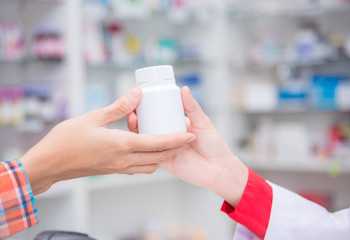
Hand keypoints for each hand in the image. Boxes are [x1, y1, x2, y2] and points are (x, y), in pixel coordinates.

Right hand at [21, 87, 194, 195]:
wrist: (50, 164)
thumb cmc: (67, 140)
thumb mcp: (93, 117)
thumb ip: (119, 106)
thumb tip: (137, 93)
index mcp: (122, 145)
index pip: (158, 143)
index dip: (177, 139)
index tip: (190, 134)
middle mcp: (124, 159)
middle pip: (159, 157)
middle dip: (175, 148)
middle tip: (184, 138)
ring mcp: (119, 168)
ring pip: (150, 166)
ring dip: (162, 156)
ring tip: (168, 142)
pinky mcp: (114, 171)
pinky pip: (138, 168)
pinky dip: (148, 161)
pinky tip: (147, 150)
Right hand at [128, 86, 247, 207]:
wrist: (218, 169)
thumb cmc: (214, 145)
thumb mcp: (202, 122)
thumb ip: (192, 107)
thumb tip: (185, 89)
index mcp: (177, 125)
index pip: (159, 114)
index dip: (149, 107)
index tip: (141, 99)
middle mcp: (169, 136)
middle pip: (149, 126)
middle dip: (139, 117)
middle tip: (133, 108)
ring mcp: (165, 149)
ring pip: (146, 139)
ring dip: (137, 129)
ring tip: (133, 118)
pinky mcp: (163, 161)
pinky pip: (150, 154)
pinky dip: (142, 147)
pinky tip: (136, 138)